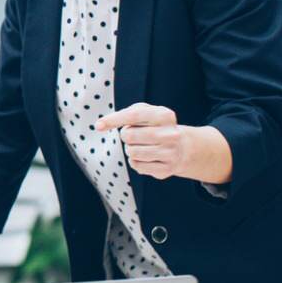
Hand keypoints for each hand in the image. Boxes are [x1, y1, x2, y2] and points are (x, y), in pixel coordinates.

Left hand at [95, 103, 231, 182]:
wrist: (183, 147)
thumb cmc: (156, 126)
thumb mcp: (146, 113)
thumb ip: (125, 114)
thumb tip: (100, 125)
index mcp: (166, 116)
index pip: (134, 115)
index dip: (114, 120)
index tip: (98, 125)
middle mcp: (171, 134)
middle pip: (130, 136)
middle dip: (125, 136)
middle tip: (133, 136)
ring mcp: (170, 153)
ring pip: (132, 153)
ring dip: (130, 150)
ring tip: (141, 146)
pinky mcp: (167, 169)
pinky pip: (137, 166)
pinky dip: (135, 161)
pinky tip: (146, 157)